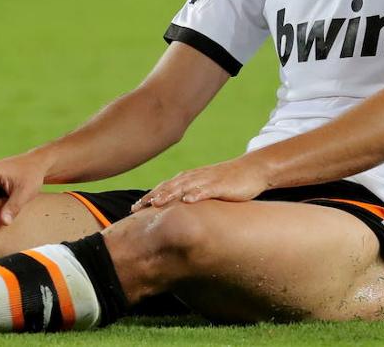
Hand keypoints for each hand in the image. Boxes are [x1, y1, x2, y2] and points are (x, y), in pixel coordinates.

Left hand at [131, 156, 267, 210]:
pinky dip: (197, 194)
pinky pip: (207, 189)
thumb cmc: (226, 182)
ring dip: (169, 194)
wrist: (251, 170)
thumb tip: (175, 212)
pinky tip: (188, 200)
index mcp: (188, 179)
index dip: (148, 197)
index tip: (133, 209)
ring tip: (156, 203)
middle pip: (168, 187)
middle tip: (136, 208)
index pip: (163, 188)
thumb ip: (189, 196)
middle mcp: (194, 177)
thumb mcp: (204, 189)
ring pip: (184, 187)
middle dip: (152, 197)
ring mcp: (207, 180)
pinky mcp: (221, 185)